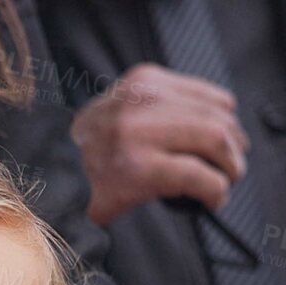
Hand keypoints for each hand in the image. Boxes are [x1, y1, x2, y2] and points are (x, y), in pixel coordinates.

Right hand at [70, 62, 247, 225]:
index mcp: (141, 83)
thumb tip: (221, 121)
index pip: (209, 96)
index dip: (229, 123)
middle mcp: (140, 102)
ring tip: (224, 184)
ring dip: (230, 168)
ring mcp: (138, 134)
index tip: (230, 144)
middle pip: (217, 120)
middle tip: (232, 170)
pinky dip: (216, 191)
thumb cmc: (91, 155)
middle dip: (234, 149)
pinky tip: (212, 200)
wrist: (51, 181)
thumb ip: (162, 108)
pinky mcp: (140, 169)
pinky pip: (201, 176)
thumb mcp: (123, 110)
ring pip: (214, 142)